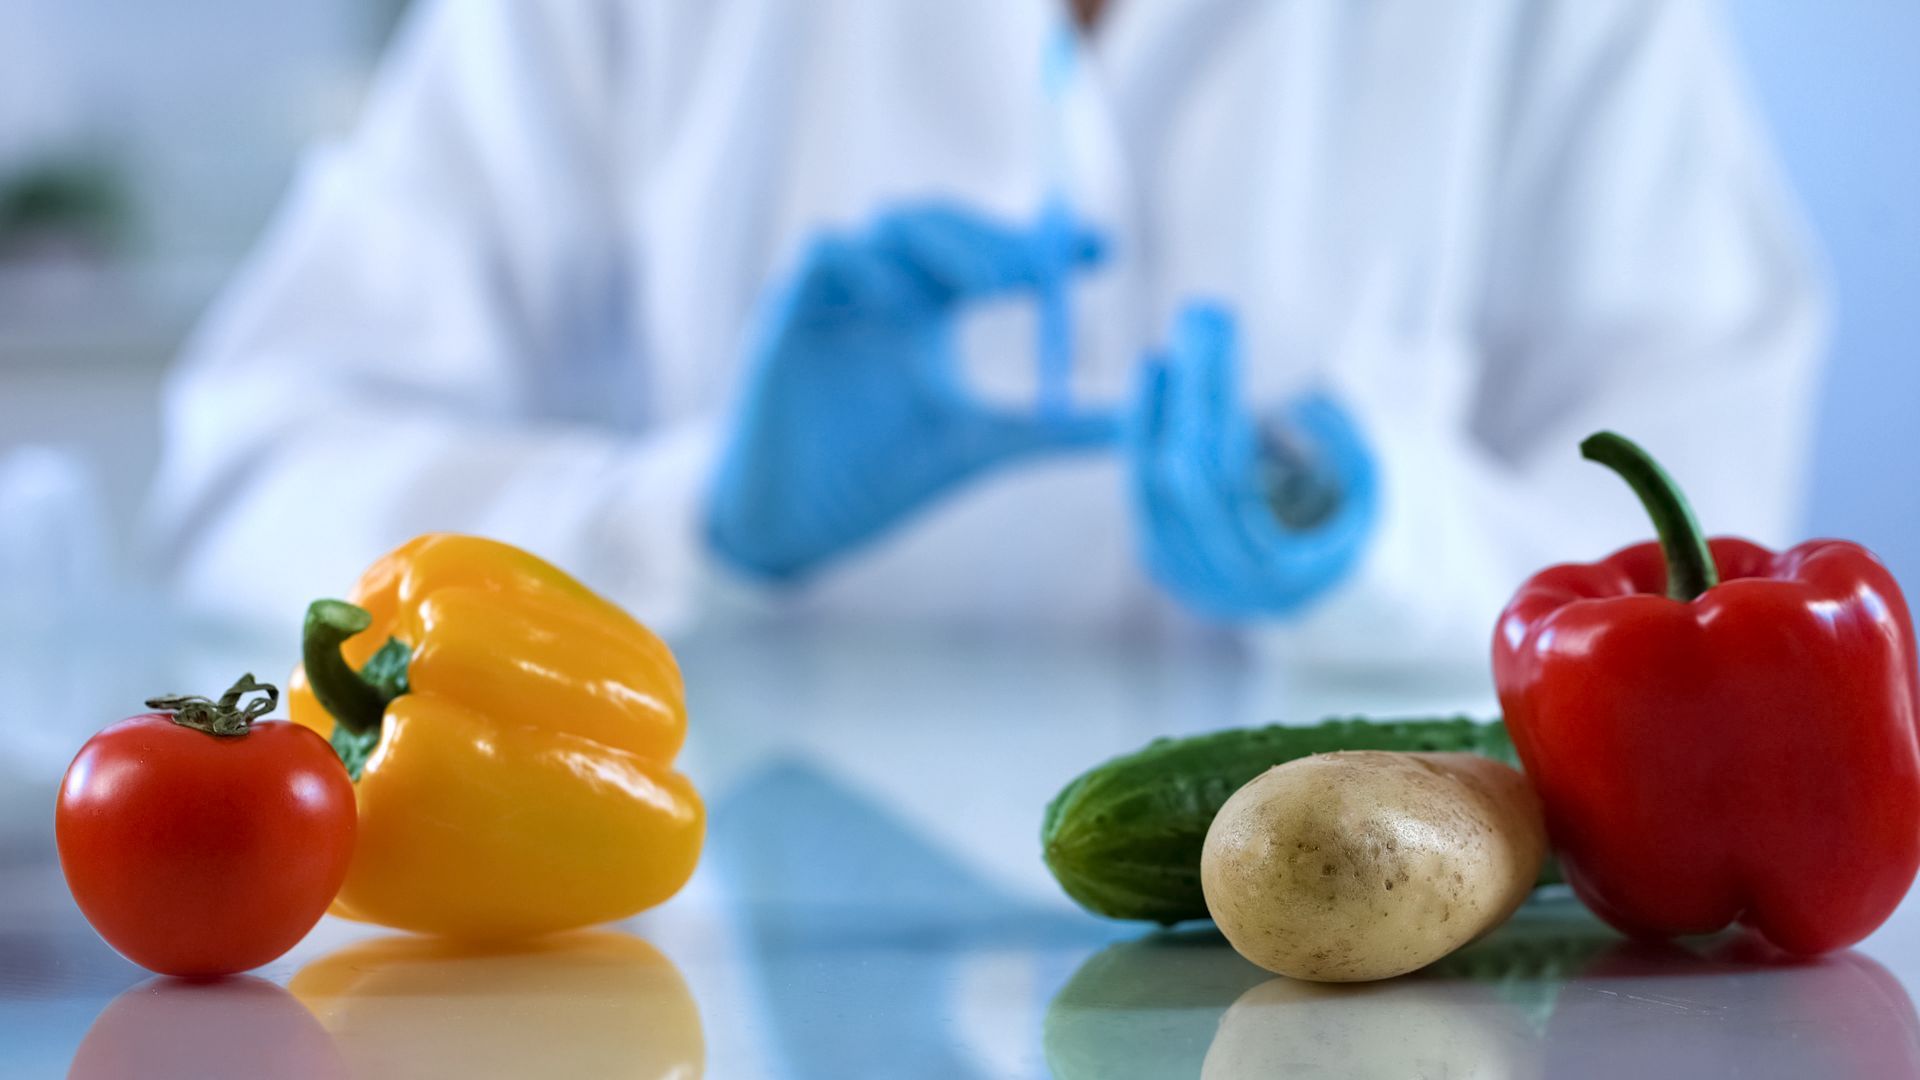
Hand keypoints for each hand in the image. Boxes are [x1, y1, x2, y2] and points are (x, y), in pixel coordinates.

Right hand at [706, 203, 1116, 581]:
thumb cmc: (881, 480)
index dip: (1048, 240)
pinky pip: (826, 250)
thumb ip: (1058, 430)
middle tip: (1042, 271)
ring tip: (991, 285)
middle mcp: (888, 289)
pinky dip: (871, 264)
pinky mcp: (790, 309)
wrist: (799, 523)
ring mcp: (840, 295)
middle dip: (999, 236)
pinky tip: (911, 308)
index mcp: (931, 310)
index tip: (1104, 251)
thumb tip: (1142, 426)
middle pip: (947, 221)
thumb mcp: (984, 447)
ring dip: (947, 242)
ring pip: (893, 222)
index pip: (994, 250)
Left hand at [1127, 304, 1376, 617]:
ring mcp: (1184, 576)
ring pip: (1149, 489)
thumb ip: (1344, 442)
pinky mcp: (1159, 561)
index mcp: (1278, 570)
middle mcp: (1222, 581)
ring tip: (1158, 361)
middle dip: (1184, 404)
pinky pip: (1141, 494)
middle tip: (1185, 339)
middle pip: (1185, 481)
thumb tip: (1294, 403)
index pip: (1232, 484)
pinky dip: (1142, 440)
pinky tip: (1150, 392)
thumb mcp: (1365, 484)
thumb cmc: (1341, 528)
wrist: (1308, 594)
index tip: (1216, 358)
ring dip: (1150, 418)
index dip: (1218, 419)